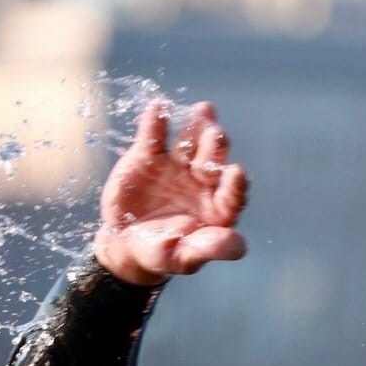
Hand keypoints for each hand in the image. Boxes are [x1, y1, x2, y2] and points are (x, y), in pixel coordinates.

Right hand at [94, 98, 250, 287]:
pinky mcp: (148, 156)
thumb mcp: (183, 257)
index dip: (235, 183)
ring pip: (189, 142)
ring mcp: (175, 165)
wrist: (124, 243)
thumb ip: (210, 248)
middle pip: (213, 159)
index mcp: (217, 205)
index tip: (237, 172)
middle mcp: (201, 181)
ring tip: (203, 110)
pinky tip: (158, 108)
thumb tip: (240, 246)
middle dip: (216, 146)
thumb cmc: (160, 254)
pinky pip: (153, 137)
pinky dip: (155, 122)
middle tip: (216, 134)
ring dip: (196, 126)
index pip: (232, 192)